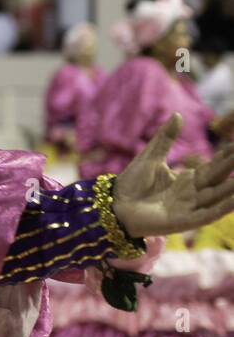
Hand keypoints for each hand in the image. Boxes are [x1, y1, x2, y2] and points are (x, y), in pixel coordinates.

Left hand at [112, 114, 233, 237]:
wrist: (114, 205)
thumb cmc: (131, 183)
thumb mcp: (151, 157)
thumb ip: (166, 138)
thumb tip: (178, 115)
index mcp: (188, 179)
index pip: (214, 166)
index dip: (227, 157)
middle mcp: (194, 194)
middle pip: (219, 180)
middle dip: (232, 168)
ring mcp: (191, 208)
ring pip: (218, 197)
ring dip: (232, 189)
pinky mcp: (185, 221)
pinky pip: (208, 214)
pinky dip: (223, 208)